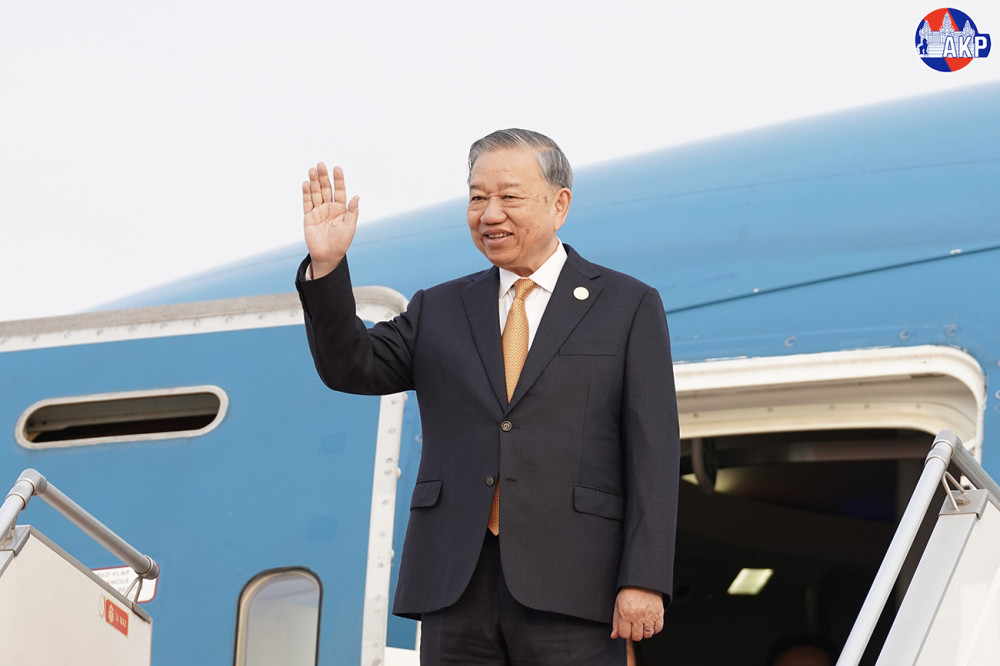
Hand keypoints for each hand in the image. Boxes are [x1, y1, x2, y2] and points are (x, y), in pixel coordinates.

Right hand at [302, 162, 359, 278]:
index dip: (338, 180)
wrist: (327, 256)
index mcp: (341, 209)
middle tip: (321, 165)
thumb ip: (353, 212)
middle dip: (324, 177)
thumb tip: (357, 196)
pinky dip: (306, 193)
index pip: (340, 191)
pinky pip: (307, 203)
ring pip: (316, 193)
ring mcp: (318, 211)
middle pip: (326, 189)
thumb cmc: (341, 242)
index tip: (337, 168)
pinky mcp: (308, 217)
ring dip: (314, 182)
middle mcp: (329, 208)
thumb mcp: (350, 227)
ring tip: (312, 170)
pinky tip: (306, 184)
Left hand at [610, 587, 663, 641]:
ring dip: (644, 632)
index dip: (624, 632)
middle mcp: (638, 616)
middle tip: (634, 625)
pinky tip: (650, 622)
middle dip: (634, 633)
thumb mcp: (618, 605)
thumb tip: (614, 636)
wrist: (643, 581)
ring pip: (647, 635)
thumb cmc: (629, 592)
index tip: (625, 627)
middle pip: (636, 637)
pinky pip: (658, 629)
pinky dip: (654, 628)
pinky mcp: (659, 613)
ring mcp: (649, 615)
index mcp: (626, 613)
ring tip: (642, 623)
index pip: (624, 634)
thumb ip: (616, 621)